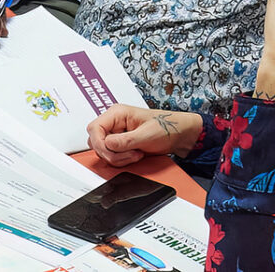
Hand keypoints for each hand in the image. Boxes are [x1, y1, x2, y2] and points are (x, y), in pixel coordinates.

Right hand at [87, 105, 202, 165]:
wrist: (179, 135)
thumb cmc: (167, 127)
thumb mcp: (146, 134)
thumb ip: (125, 140)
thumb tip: (107, 144)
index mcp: (117, 113)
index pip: (94, 128)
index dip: (99, 143)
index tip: (112, 151)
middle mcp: (114, 122)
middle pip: (96, 141)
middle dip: (111, 153)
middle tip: (129, 155)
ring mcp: (116, 133)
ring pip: (103, 150)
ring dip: (118, 157)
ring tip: (136, 154)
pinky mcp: (121, 144)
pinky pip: (112, 155)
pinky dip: (122, 160)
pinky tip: (135, 156)